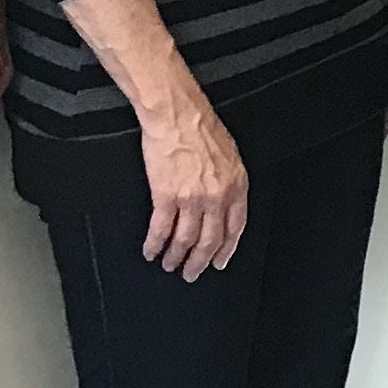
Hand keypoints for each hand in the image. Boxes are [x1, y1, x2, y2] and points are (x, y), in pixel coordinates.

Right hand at [136, 100, 249, 279]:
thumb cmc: (203, 129)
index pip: (234, 229)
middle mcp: (216, 197)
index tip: (219, 262)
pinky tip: (152, 251)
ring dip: (176, 257)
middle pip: (209, 240)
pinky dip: (155, 245)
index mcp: (236, 186)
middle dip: (200, 262)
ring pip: (185, 240)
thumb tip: (226, 203)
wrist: (178, 115)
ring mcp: (191, 198)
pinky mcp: (165, 196)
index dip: (225, 250)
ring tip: (170, 264)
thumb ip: (230, 183)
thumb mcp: (231, 157)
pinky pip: (160, 229)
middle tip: (192, 273)